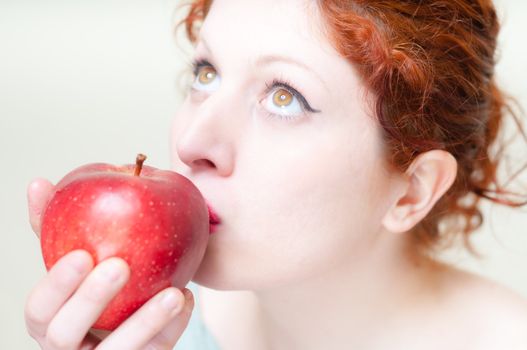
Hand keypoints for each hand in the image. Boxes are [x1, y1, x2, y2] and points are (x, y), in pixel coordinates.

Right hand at [25, 178, 194, 348]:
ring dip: (145, 321)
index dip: (56, 283)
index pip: (40, 309)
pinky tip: (186, 299)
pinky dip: (172, 327)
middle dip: (91, 299)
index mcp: (50, 320)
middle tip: (121, 264)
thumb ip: (57, 227)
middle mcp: (71, 347)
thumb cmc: (99, 283)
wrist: (136, 322)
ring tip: (173, 292)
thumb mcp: (78, 258)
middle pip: (66, 335)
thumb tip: (39, 183)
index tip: (83, 253)